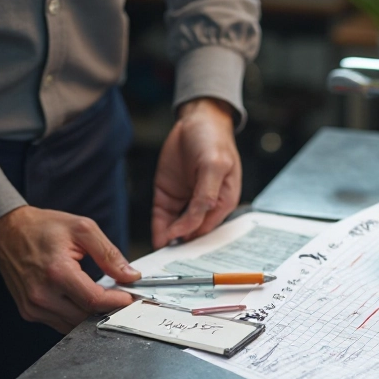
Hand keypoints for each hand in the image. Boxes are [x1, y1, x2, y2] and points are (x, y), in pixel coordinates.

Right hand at [0, 206, 140, 332]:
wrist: (7, 230)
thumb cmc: (42, 227)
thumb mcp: (83, 229)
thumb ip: (109, 254)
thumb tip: (130, 276)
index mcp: (57, 272)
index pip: (94, 300)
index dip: (117, 302)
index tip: (130, 297)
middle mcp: (42, 294)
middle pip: (86, 316)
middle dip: (108, 309)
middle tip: (120, 296)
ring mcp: (33, 307)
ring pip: (74, 325)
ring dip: (91, 315)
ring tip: (101, 296)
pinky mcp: (29, 312)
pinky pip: (60, 323)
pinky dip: (75, 315)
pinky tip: (81, 300)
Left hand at [152, 97, 241, 248]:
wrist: (197, 119)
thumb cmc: (214, 140)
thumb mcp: (214, 166)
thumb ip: (206, 195)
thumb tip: (196, 222)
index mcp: (222, 202)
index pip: (206, 227)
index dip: (192, 237)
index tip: (178, 247)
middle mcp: (204, 205)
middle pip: (191, 231)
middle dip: (180, 244)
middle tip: (165, 259)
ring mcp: (185, 201)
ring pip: (175, 227)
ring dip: (168, 239)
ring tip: (158, 253)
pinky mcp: (168, 195)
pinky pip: (162, 216)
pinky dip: (159, 228)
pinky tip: (156, 239)